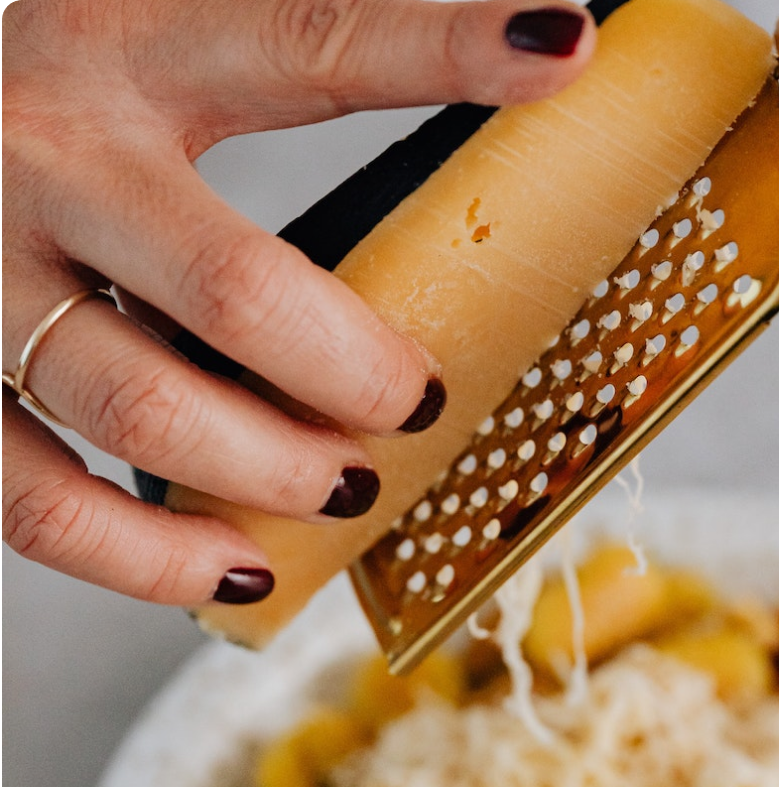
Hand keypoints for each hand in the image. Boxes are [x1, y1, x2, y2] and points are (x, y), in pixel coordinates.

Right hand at [2, 0, 593, 603]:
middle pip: (236, 295)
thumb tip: (490, 57)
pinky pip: (42, 504)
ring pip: (142, 411)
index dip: (445, 47)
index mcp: (123, 45)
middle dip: (356, 376)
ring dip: (273, 474)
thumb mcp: (150, 30)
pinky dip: (149, 559)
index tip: (556, 50)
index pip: (309, 41)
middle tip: (418, 404)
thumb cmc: (39, 75)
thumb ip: (281, 53)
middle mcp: (49, 155)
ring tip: (346, 489)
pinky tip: (235, 568)